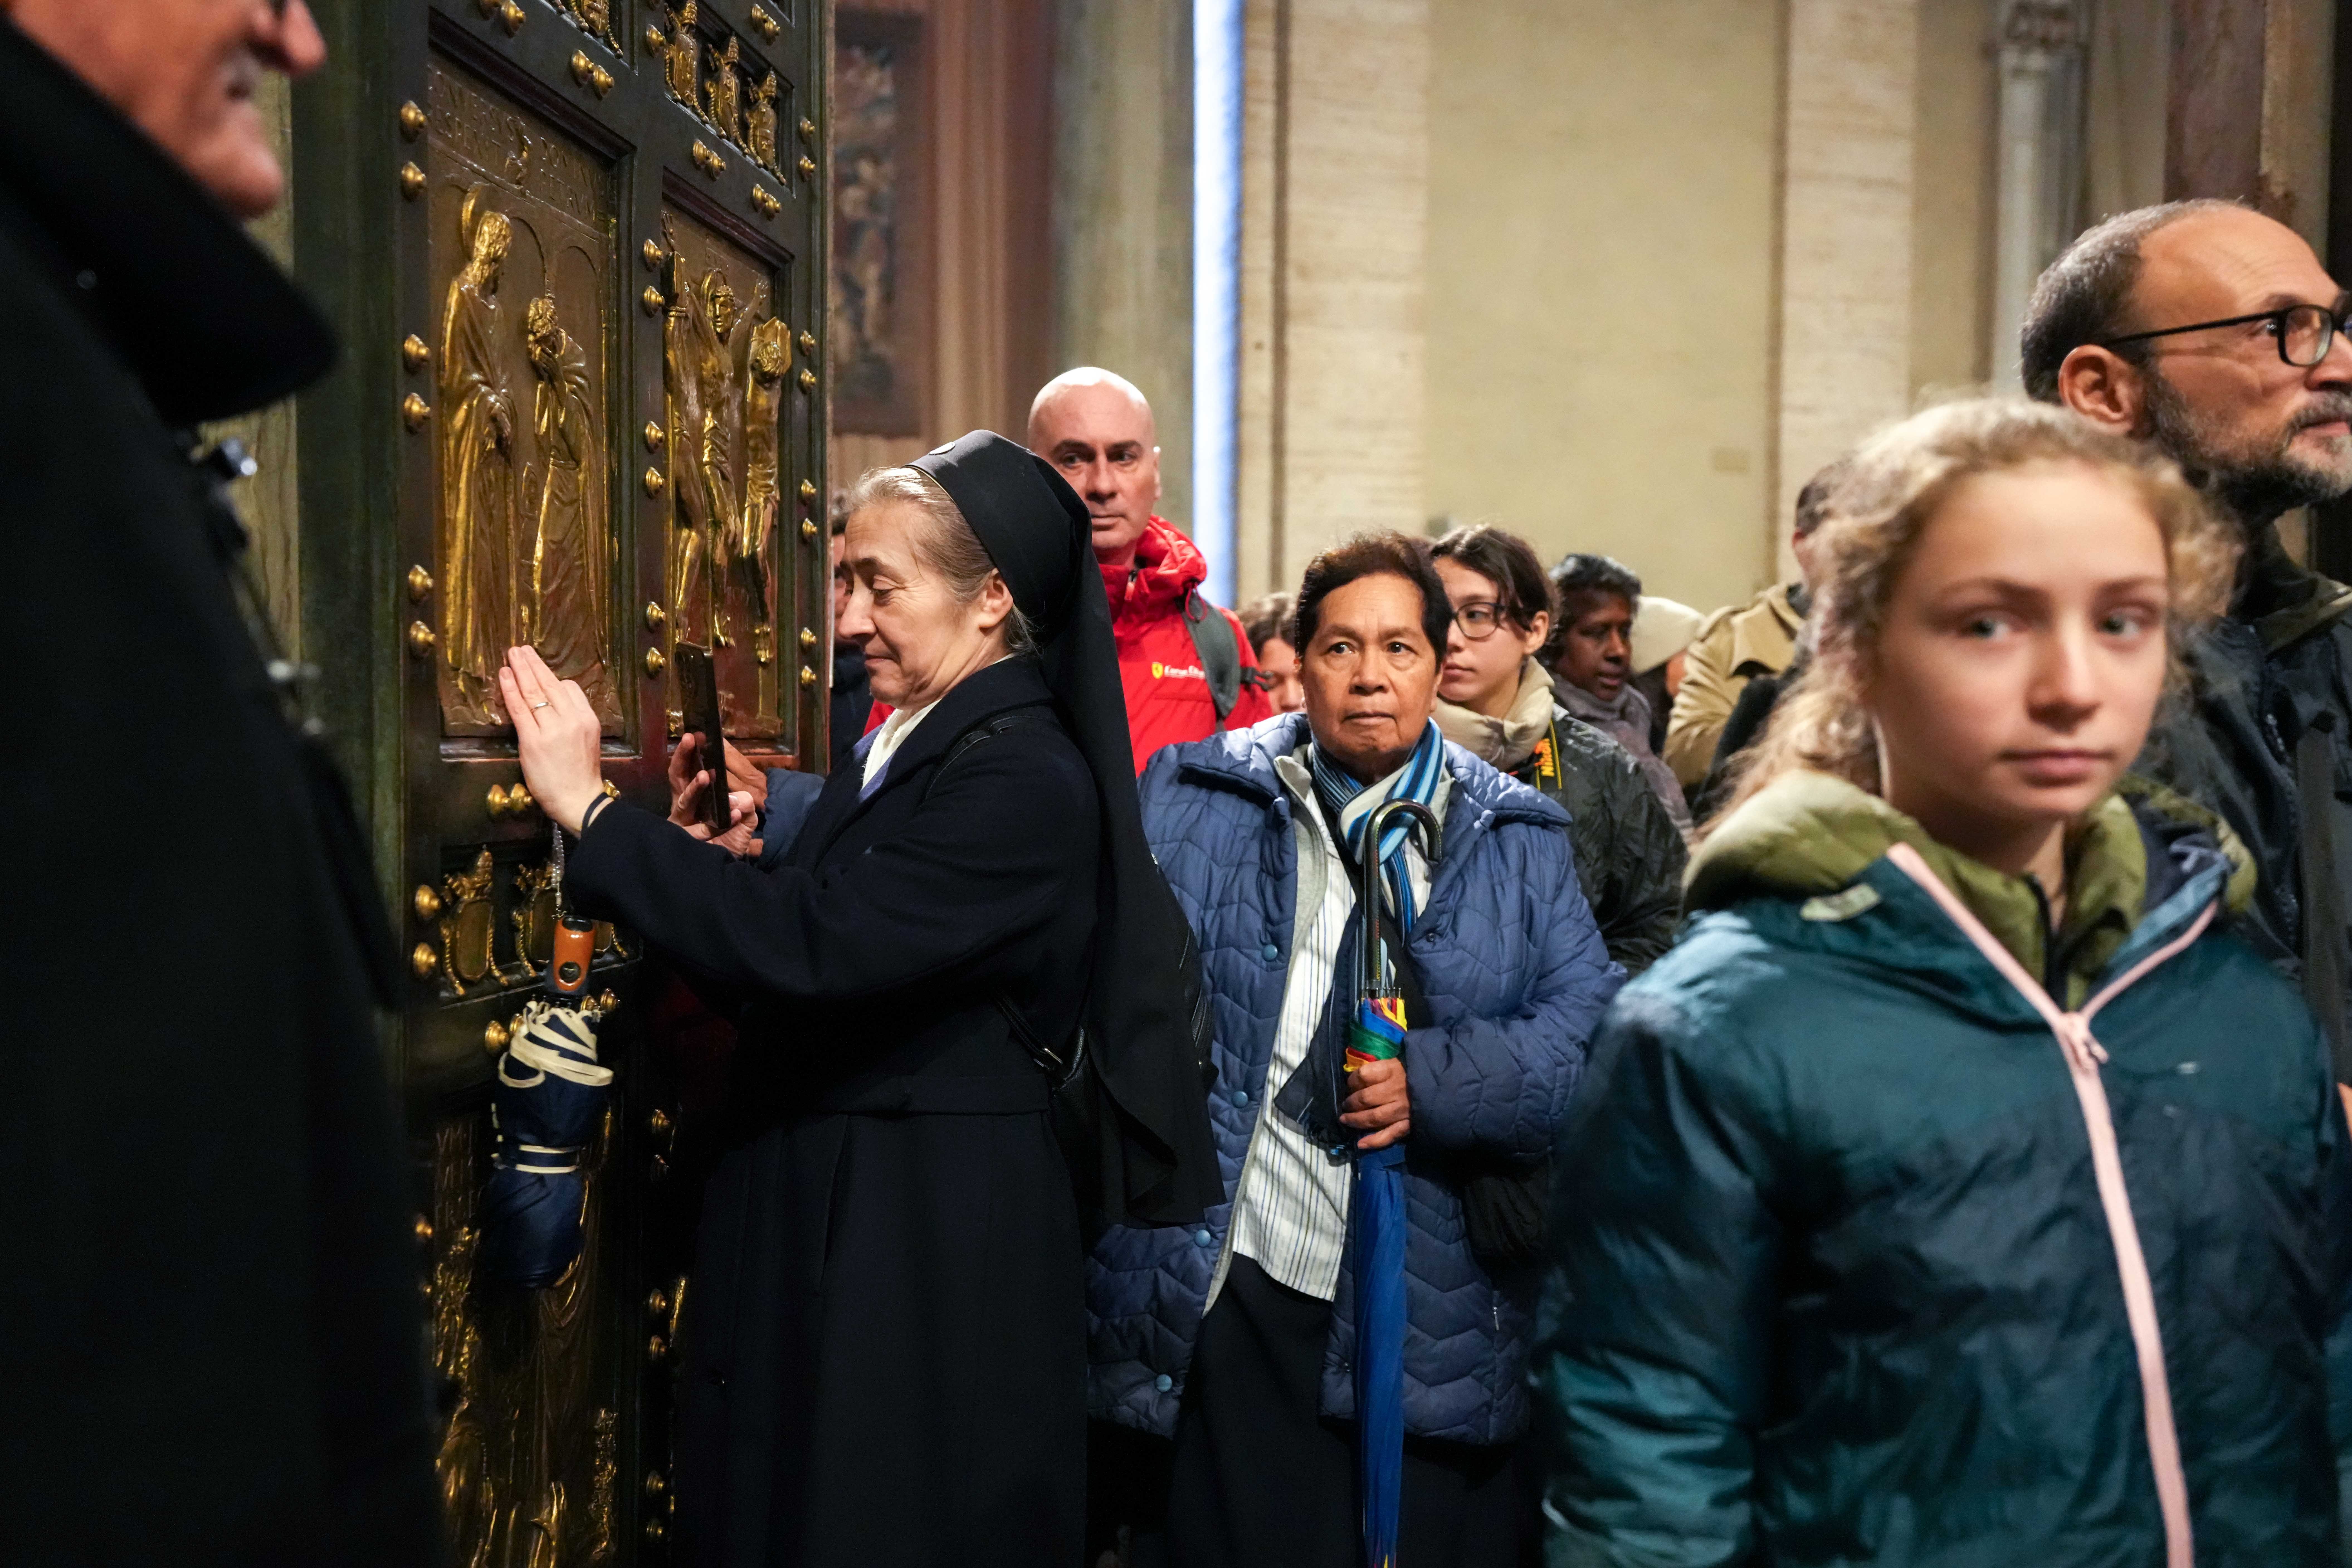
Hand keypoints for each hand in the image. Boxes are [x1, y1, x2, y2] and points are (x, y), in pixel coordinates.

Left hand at [501, 646, 603, 831]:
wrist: (578, 800)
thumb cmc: (581, 774)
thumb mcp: (588, 740)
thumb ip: (574, 719)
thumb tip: (554, 703)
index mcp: (587, 719)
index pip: (570, 688)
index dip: (553, 679)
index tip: (540, 672)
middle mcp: (571, 720)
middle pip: (550, 685)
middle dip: (534, 664)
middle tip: (521, 649)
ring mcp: (552, 730)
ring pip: (534, 693)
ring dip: (521, 670)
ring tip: (511, 655)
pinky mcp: (533, 741)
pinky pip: (519, 709)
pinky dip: (510, 690)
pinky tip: (504, 675)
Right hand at [668, 740, 760, 854]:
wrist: (725, 873)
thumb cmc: (729, 843)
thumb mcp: (744, 822)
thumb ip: (745, 807)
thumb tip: (739, 798)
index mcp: (694, 797)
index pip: (687, 769)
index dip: (688, 752)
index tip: (695, 734)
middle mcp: (684, 807)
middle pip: (678, 777)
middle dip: (683, 757)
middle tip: (690, 739)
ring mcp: (681, 824)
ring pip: (684, 803)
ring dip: (695, 789)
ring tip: (706, 775)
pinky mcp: (683, 841)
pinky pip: (695, 830)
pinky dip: (713, 825)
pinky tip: (733, 817)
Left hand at [1341, 1058, 1410, 1150]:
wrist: (1440, 1083)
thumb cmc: (1413, 1071)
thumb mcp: (1396, 1061)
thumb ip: (1377, 1068)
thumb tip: (1354, 1078)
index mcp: (1392, 1070)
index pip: (1363, 1076)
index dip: (1351, 1082)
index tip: (1350, 1085)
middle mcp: (1396, 1090)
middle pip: (1365, 1098)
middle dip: (1351, 1103)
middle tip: (1345, 1105)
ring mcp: (1403, 1109)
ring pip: (1373, 1118)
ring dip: (1356, 1121)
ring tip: (1345, 1120)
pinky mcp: (1409, 1124)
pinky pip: (1389, 1135)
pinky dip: (1374, 1141)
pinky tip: (1360, 1144)